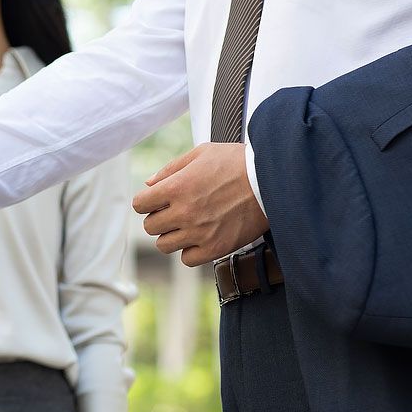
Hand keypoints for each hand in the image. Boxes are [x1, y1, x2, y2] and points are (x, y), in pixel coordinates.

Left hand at [131, 143, 268, 267]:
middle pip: (149, 226)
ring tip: (189, 224)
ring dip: (172, 235)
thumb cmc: (238, 163)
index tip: (157, 200)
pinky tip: (200, 237)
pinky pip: (187, 259)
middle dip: (159, 218)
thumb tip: (148, 184)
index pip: (139, 204)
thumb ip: (170, 169)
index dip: (147, 201)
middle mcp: (184, 212)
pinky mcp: (216, 247)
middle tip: (175, 211)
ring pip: (164, 245)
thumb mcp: (202, 153)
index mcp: (176, 187)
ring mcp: (199, 232)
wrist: (272, 179)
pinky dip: (190, 250)